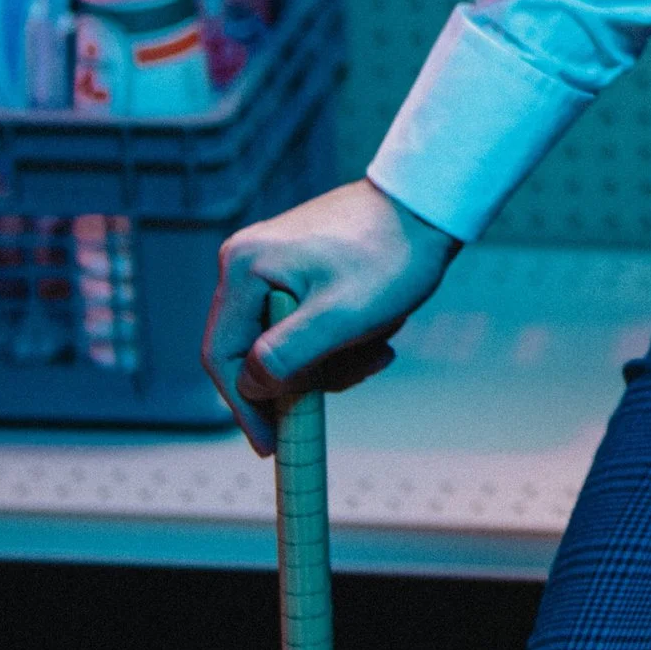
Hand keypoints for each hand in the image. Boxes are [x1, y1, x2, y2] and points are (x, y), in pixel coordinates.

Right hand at [203, 177, 461, 454]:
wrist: (428, 206)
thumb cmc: (391, 257)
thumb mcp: (343, 316)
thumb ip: (291, 355)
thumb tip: (250, 386)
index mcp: (244, 268)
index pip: (222, 356)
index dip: (244, 407)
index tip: (271, 444)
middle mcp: (246, 262)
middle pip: (254, 352)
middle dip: (305, 378)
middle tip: (356, 375)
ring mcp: (270, 263)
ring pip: (283, 342)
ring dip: (330, 360)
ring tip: (379, 348)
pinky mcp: (296, 268)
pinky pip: (303, 324)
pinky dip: (337, 341)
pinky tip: (377, 335)